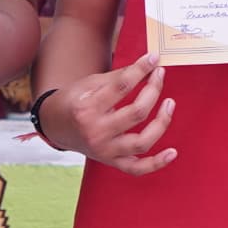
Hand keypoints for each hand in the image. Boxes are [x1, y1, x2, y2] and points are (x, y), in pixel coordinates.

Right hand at [40, 53, 176, 174]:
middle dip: (153, 90)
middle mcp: (96, 132)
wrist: (55, 127)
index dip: (141, 70)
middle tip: (160, 75)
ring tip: (170, 103)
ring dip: (161, 122)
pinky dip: (157, 163)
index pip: (122, 87)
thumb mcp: (89, 84)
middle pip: (137, 113)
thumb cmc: (74, 101)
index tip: (154, 59)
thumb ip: (118, 78)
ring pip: (142, 142)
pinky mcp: (111, 162)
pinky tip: (173, 152)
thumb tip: (147, 67)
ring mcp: (104, 150)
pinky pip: (138, 169)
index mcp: (87, 109)